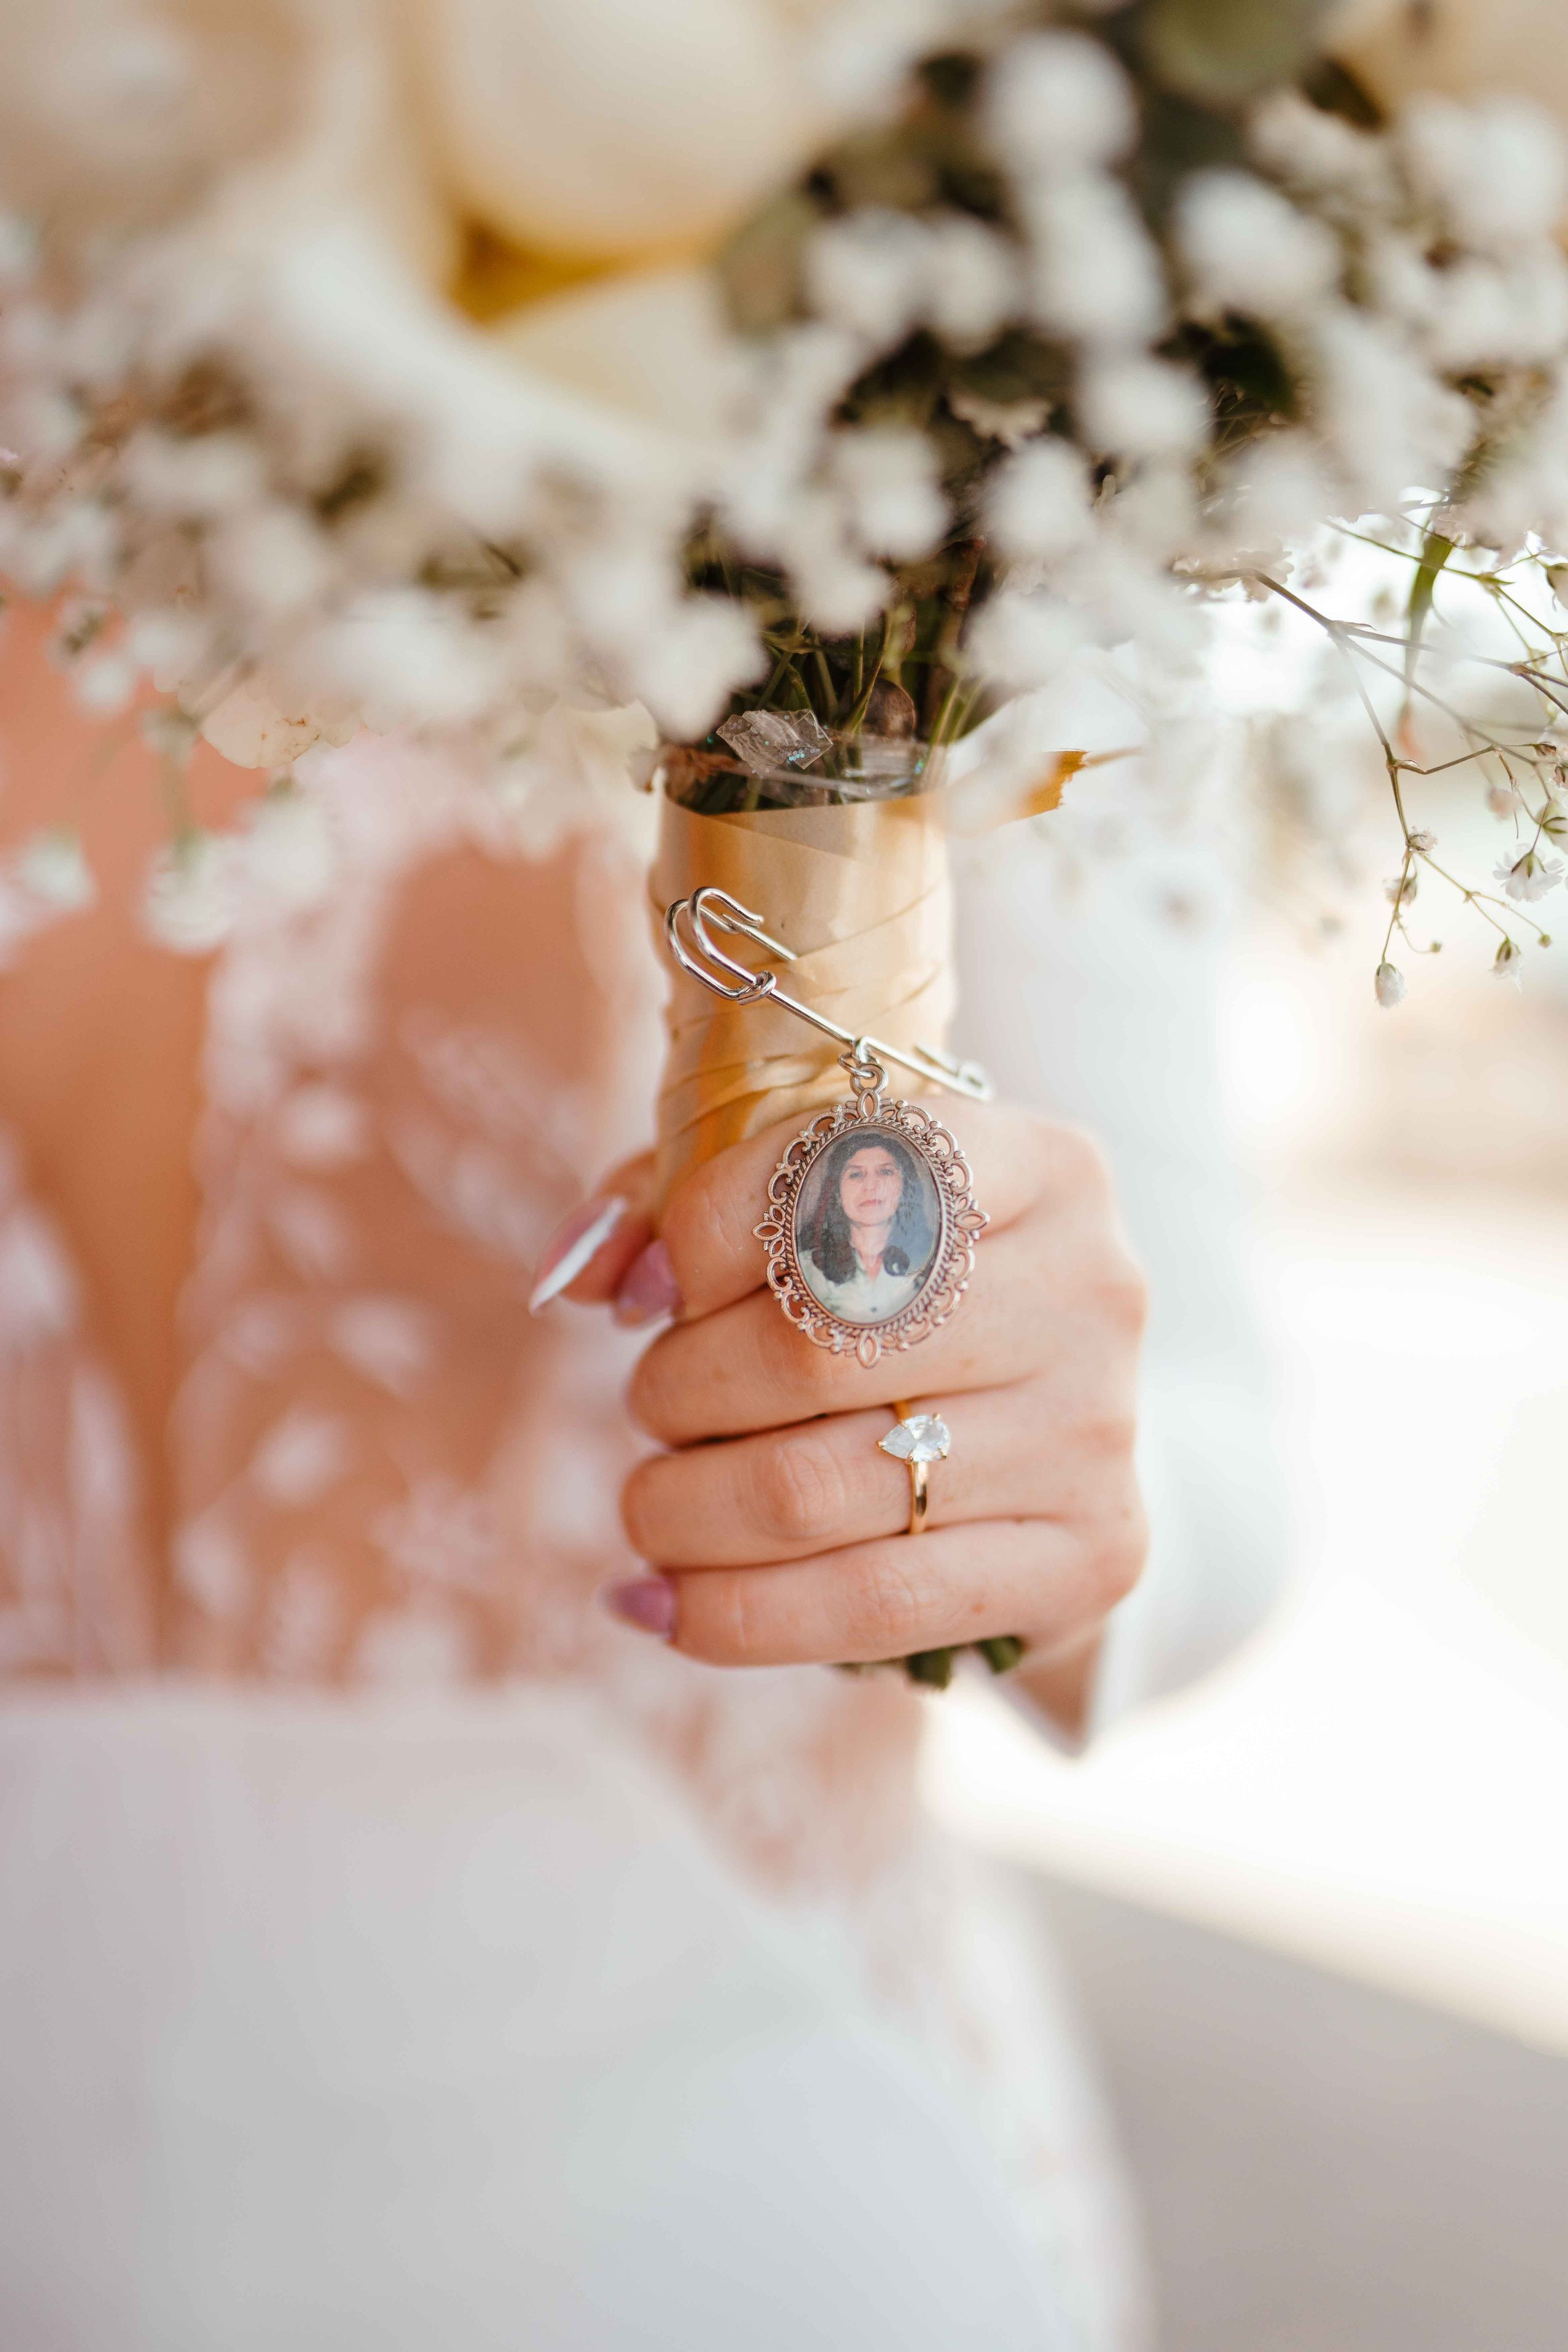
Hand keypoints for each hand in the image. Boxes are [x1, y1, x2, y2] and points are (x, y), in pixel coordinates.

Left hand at [534, 1102, 1147, 1733]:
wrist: (1057, 1433)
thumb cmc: (901, 1301)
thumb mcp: (803, 1208)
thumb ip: (676, 1206)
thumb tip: (574, 1272)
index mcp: (1037, 1162)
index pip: (829, 1174)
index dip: (696, 1237)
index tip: (643, 1297)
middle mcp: (1089, 1286)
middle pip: (804, 1349)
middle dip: (677, 1390)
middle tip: (653, 1407)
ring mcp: (1100, 1427)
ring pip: (812, 1490)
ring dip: (681, 1508)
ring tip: (654, 1503)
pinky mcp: (1093, 1553)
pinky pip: (872, 1606)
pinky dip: (727, 1615)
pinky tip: (656, 1605)